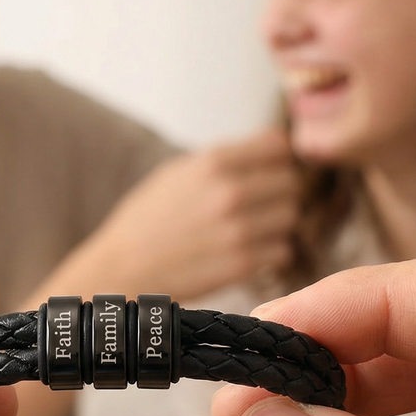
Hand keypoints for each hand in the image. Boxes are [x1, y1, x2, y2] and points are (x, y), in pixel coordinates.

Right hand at [43, 127, 296, 301]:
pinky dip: (270, 253)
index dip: (278, 159)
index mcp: (213, 162)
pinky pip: (282, 251)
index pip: (280, 146)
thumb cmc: (147, 221)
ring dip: (277, 225)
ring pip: (291, 217)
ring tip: (251, 231)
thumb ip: (223, 161)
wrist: (122, 270)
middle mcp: (230, 191)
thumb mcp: (176, 173)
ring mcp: (239, 229)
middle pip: (292, 183)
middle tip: (261, 207)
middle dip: (279, 194)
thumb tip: (272, 149)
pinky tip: (247, 253)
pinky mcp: (243, 264)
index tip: (271, 171)